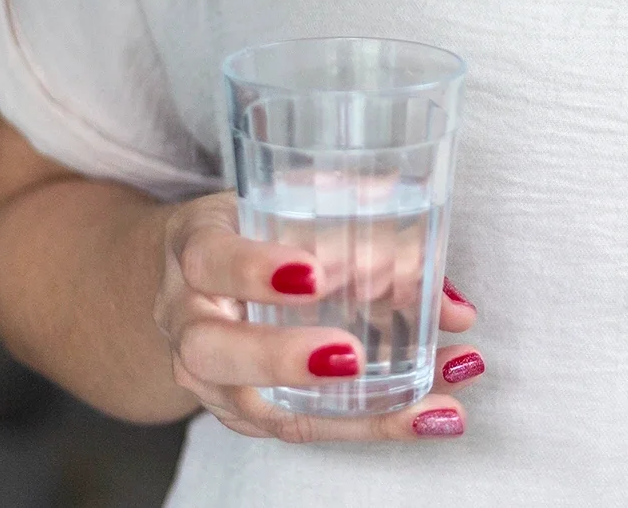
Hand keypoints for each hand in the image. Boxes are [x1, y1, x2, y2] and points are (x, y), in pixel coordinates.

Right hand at [153, 192, 483, 440]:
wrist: (198, 277)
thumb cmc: (254, 231)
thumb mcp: (288, 201)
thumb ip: (359, 215)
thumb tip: (438, 272)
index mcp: (196, 250)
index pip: (210, 260)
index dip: (254, 270)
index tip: (313, 275)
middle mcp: (189, 320)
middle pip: (210, 351)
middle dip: (281, 358)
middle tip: (353, 356)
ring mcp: (211, 377)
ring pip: (264, 409)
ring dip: (358, 412)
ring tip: (429, 405)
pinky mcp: (246, 413)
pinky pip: (304, 426)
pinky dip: (373, 424)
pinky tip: (433, 415)